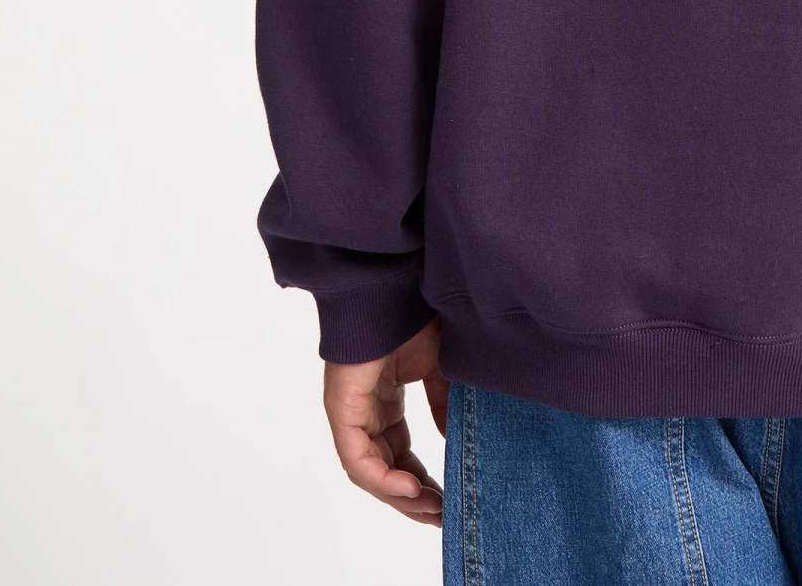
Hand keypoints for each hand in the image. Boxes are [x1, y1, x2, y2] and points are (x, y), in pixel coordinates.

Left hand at [323, 317, 449, 524]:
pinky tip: (411, 488)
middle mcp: (365, 410)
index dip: (425, 480)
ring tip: (432, 510)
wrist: (396, 285)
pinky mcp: (342, 407)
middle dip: (414, 498)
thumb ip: (447, 405)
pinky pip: (357, 457)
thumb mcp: (442, 369)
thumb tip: (459, 444)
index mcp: (386, 400)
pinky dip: (383, 478)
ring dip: (400, 496)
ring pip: (370, 471)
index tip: (450, 499)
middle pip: (386, 470)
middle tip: (443, 517)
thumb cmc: (416, 314)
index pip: (401, 454)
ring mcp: (351, 410)